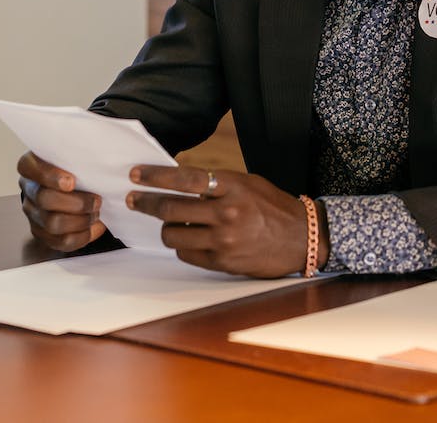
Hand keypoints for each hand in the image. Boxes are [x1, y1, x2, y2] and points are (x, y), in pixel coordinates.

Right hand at [16, 151, 106, 250]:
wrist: (76, 184)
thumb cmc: (77, 166)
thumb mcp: (75, 153)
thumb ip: (82, 150)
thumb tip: (106, 148)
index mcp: (31, 165)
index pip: (31, 168)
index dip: (50, 176)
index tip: (72, 181)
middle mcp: (29, 189)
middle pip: (45, 200)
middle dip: (76, 203)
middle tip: (98, 201)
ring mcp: (33, 213)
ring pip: (52, 224)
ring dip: (80, 220)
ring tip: (96, 214)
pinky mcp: (42, 232)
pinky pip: (60, 241)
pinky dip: (82, 236)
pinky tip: (94, 227)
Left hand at [126, 166, 326, 277]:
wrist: (302, 237)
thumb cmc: (273, 206)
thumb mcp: (248, 184)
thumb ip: (216, 184)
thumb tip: (178, 182)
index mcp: (233, 186)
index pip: (185, 178)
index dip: (155, 177)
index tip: (135, 175)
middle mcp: (227, 212)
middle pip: (171, 209)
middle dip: (146, 203)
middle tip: (134, 200)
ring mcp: (224, 240)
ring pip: (173, 235)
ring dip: (166, 228)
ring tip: (169, 223)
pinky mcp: (223, 262)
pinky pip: (187, 254)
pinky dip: (183, 245)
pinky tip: (190, 239)